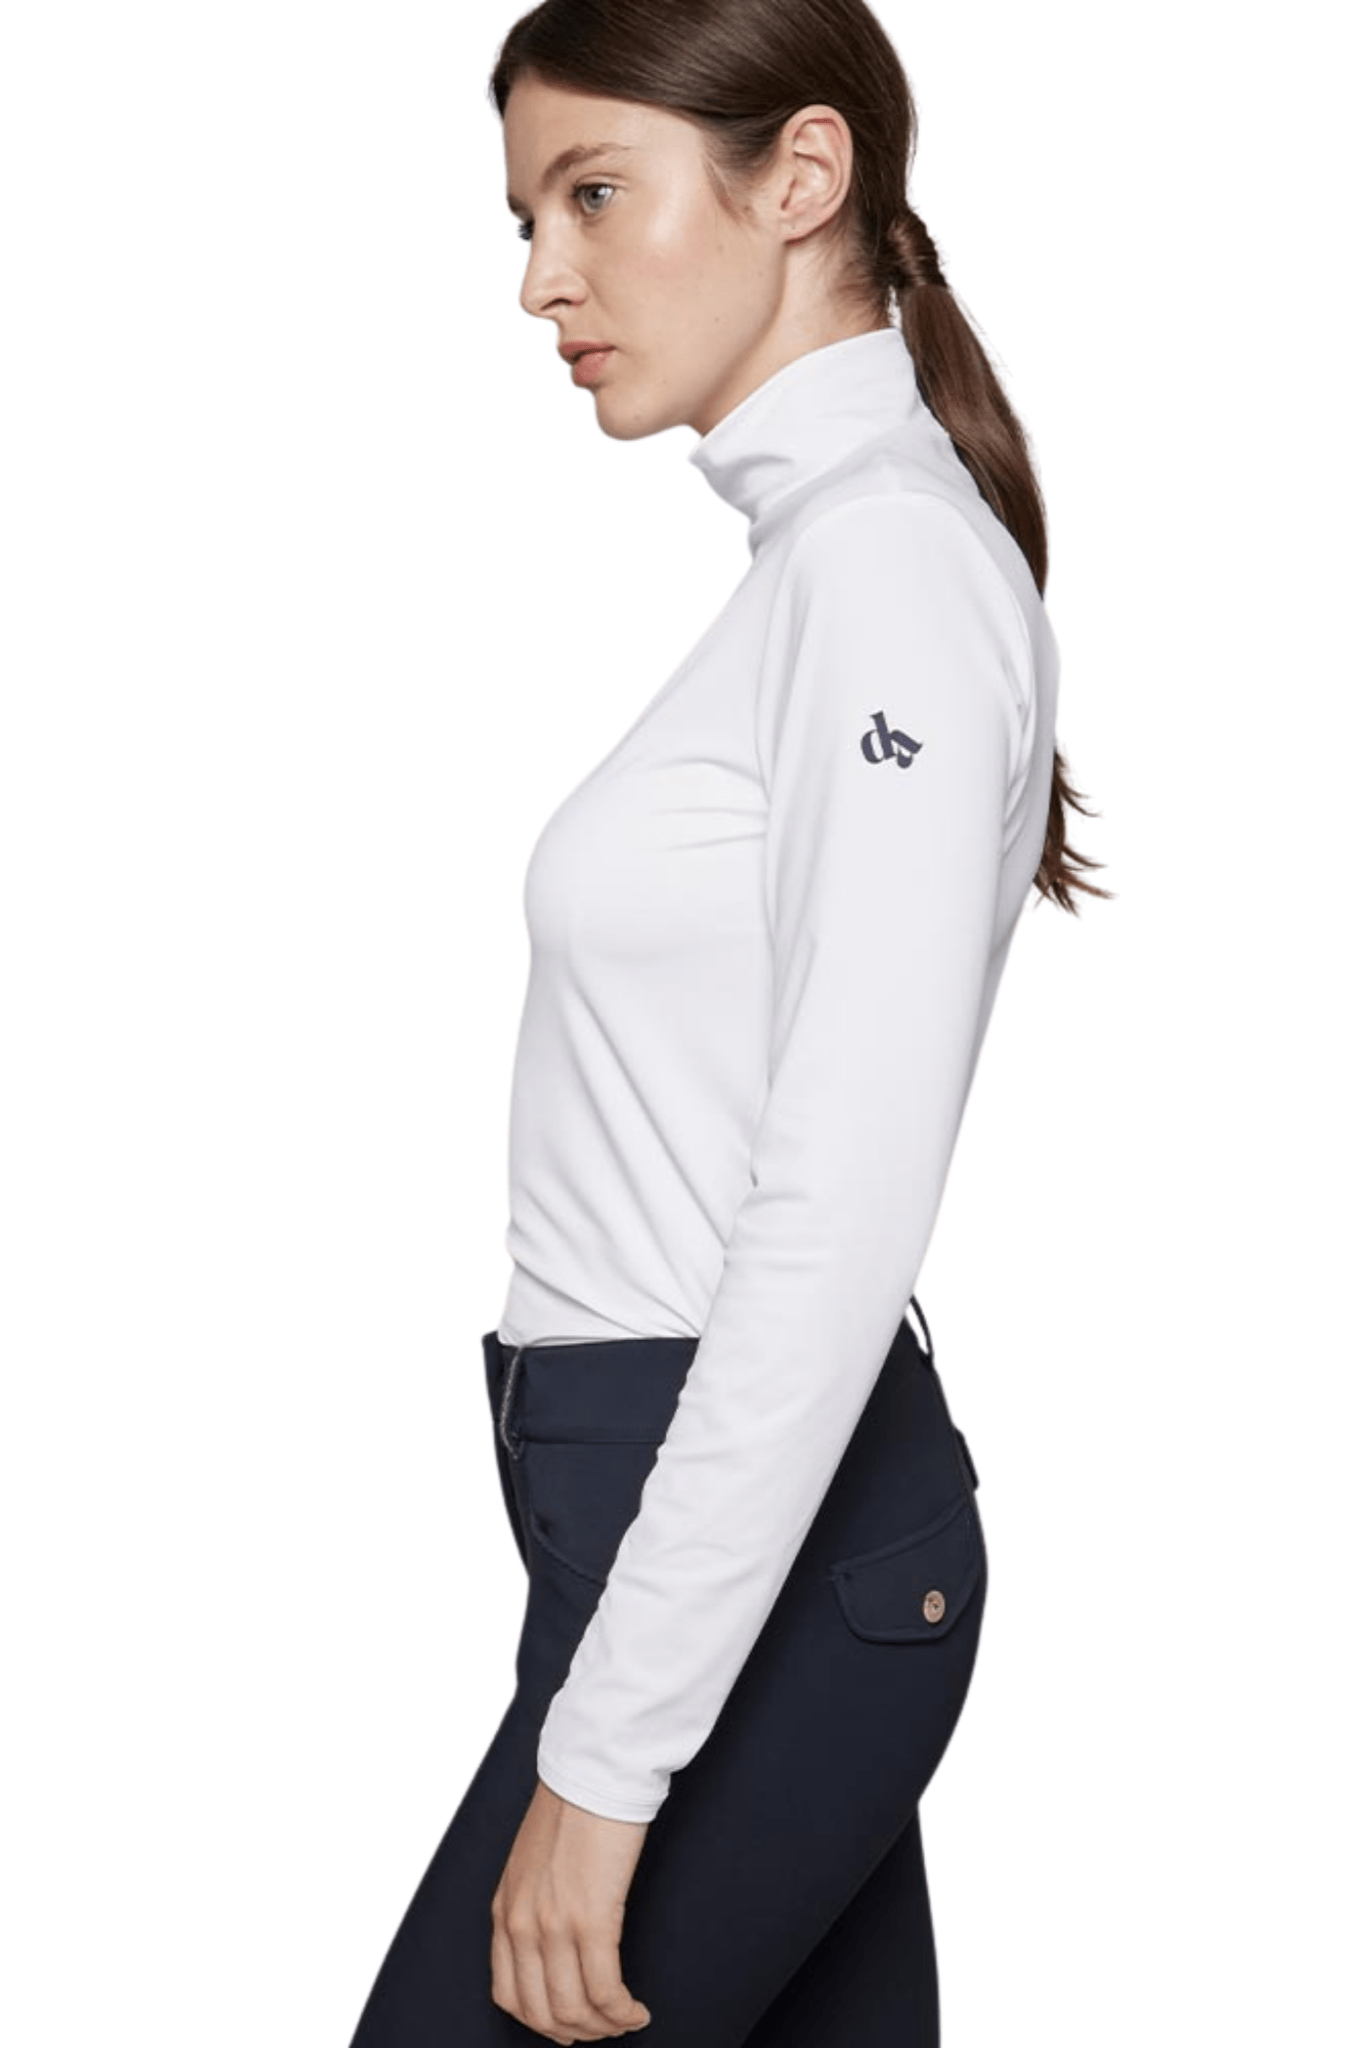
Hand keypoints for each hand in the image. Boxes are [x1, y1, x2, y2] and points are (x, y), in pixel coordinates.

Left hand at [490, 1775, 653, 2041]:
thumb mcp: (532, 1863)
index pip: (509, 1995)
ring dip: (604, 2027)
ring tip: (625, 2021)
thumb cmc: (571, 1806)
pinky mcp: (592, 1919)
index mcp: (504, 1911)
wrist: (593, 1770)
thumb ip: (533, 1903)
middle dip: (577, 2032)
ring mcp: (554, 1925)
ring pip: (574, 2010)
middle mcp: (521, 1925)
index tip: (570, 2024)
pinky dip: (622, 2012)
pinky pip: (605, 1991)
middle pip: (542, 2012)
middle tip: (604, 2029)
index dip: (543, 2022)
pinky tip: (636, 2010)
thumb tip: (556, 1941)